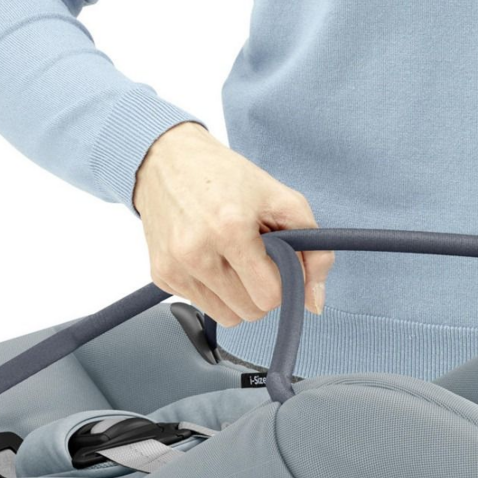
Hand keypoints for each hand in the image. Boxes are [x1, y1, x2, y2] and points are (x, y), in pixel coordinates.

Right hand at [132, 122, 333, 328]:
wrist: (167, 160)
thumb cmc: (227, 176)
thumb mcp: (283, 199)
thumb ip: (315, 251)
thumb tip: (316, 304)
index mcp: (230, 229)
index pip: (270, 296)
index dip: (283, 282)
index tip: (278, 261)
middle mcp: (196, 251)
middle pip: (250, 311)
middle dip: (262, 289)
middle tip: (257, 257)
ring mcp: (174, 267)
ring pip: (228, 317)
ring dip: (239, 295)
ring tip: (233, 258)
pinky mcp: (161, 276)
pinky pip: (204, 306)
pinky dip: (215, 289)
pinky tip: (211, 258)